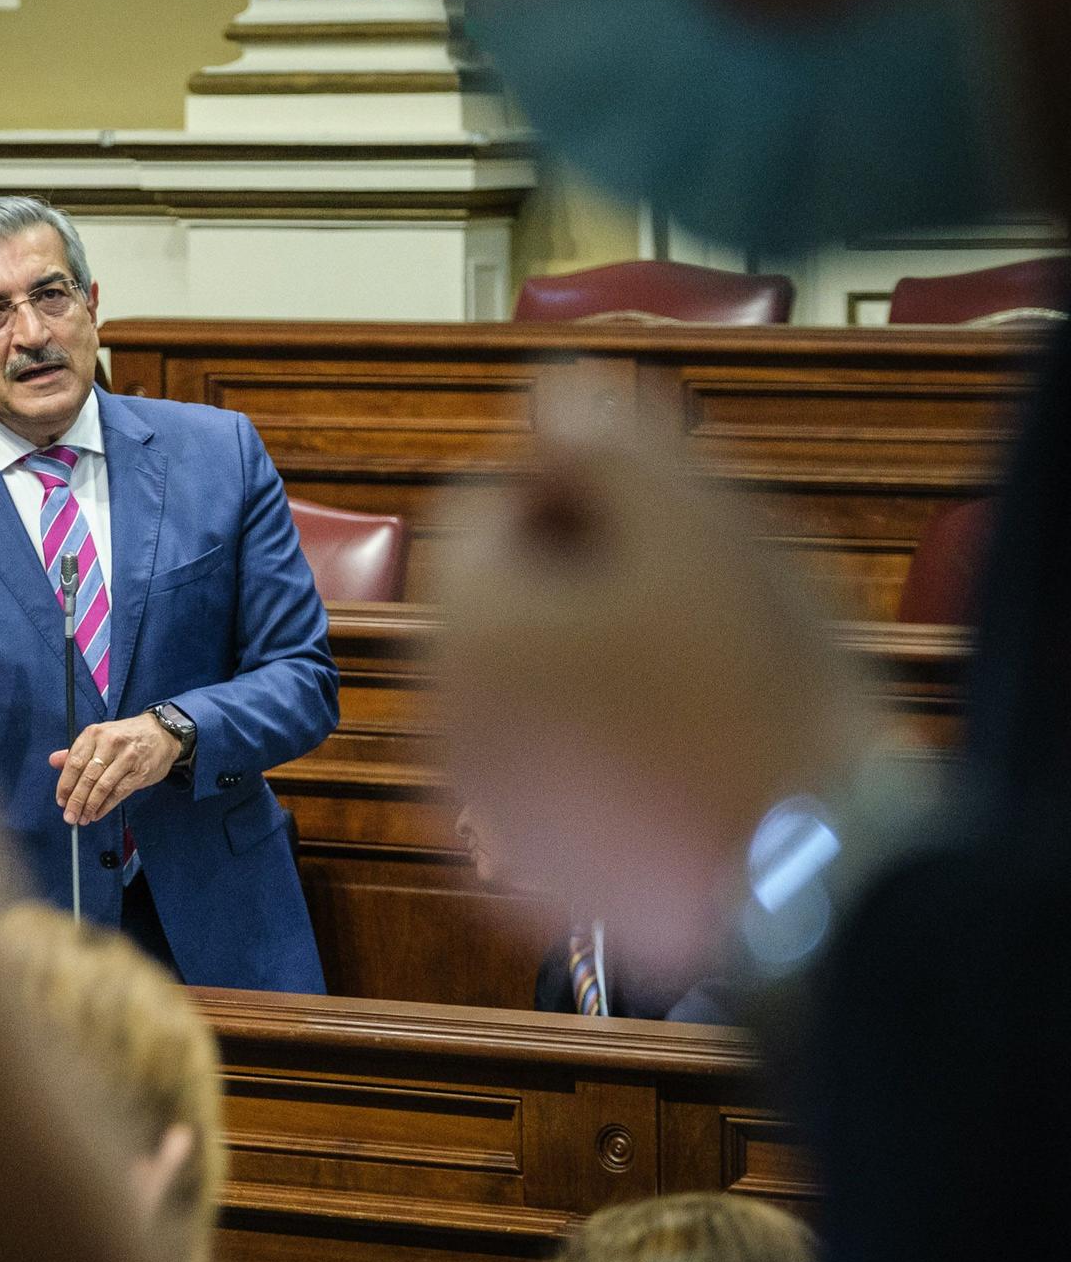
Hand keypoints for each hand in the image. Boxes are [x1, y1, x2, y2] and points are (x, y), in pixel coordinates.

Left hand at [50, 712, 182, 826]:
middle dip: (76, 800)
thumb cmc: (126, 737)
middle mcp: (110, 743)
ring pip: (102, 787)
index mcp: (95, 733)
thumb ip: (77, 751)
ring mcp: (127, 757)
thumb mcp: (100, 737)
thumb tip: (54, 761)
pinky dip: (106, 806)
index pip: (74, 762)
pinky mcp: (140, 772)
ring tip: (83, 818)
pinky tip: (97, 814)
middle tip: (69, 816)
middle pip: (87, 777)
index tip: (60, 800)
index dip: (65, 784)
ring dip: (90, 806)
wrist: (161, 733)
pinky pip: (118, 793)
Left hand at [438, 432, 873, 974]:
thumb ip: (604, 441)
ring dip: (582, 652)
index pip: (483, 498)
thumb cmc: (756, 683)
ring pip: (522, 677)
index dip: (572, 485)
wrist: (816, 867)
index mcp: (465, 621)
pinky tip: (675, 748)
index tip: (659, 515)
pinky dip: (590, 740)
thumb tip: (552, 394)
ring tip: (690, 672)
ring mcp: (483, 795)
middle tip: (683, 590)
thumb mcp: (692, 526)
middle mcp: (444, 710)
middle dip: (571, 570)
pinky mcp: (531, 859)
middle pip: (496, 591)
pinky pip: (546, 763)